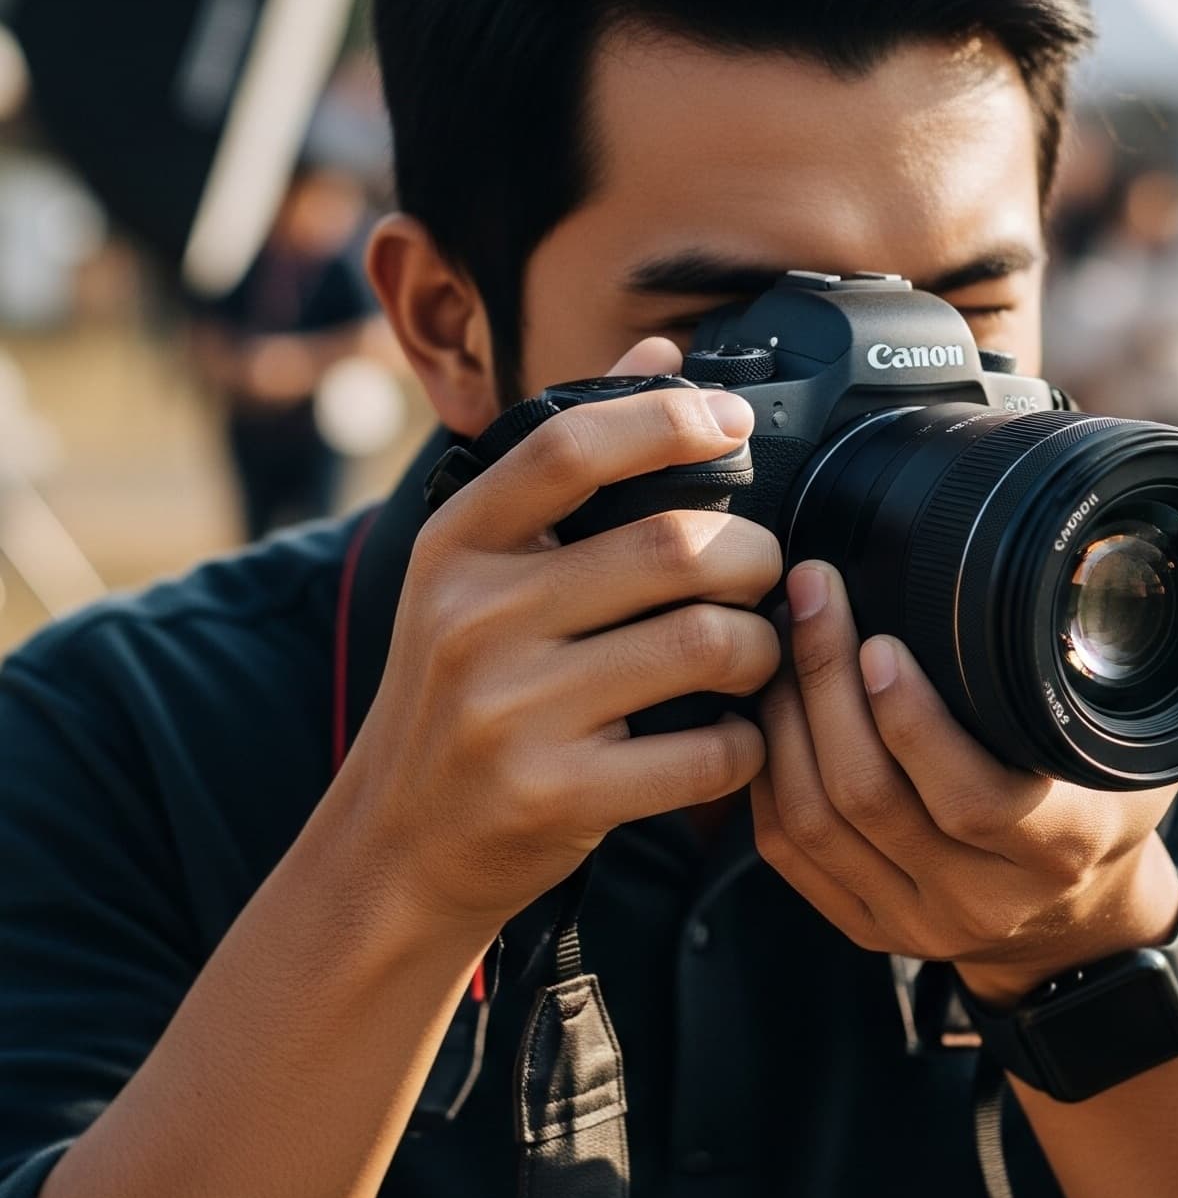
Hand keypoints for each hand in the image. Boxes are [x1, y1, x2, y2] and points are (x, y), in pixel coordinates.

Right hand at [338, 339, 782, 934]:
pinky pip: (705, 753)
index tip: (733, 421)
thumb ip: (564, 459)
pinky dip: (744, 743)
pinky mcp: (555, 796)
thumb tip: (660, 351)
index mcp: (458, 544)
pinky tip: (730, 736)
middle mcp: (474, 617)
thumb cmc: (456, 690)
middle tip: (764, 572)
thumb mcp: (478, 569)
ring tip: (754, 652)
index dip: (669, 417)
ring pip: (705, 644)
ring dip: (761, 647)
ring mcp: (511, 712)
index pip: (571, 445)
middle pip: (673, 548)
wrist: (393, 845)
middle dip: (754, 555)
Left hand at [752, 561, 1177, 1004]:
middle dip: (824, 682)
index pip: (972, 799)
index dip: (912, 719)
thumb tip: (1050, 582)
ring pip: (813, 820)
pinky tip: (766, 707)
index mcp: (1058, 848)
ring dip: (785, 717)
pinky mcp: (862, 925)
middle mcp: (980, 899)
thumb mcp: (1121, 750)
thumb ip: (1081, 687)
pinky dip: (766, 770)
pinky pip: (787, 849)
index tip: (878, 640)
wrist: (1076, 921)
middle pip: (867, 795)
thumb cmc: (1098, 808)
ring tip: (781, 638)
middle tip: (811, 597)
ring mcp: (913, 920)